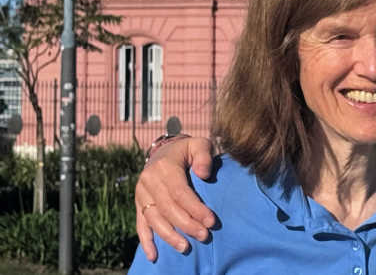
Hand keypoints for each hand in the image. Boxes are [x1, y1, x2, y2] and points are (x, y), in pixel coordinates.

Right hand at [135, 137, 217, 260]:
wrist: (165, 150)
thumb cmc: (188, 150)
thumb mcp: (200, 144)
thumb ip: (204, 156)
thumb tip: (204, 174)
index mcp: (164, 167)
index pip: (180, 193)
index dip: (196, 209)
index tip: (211, 221)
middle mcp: (148, 181)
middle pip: (168, 208)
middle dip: (187, 225)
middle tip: (205, 236)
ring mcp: (141, 194)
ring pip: (154, 219)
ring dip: (169, 236)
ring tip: (186, 248)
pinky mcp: (138, 204)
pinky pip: (141, 225)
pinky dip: (146, 241)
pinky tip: (153, 256)